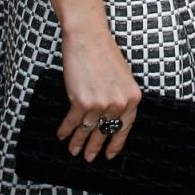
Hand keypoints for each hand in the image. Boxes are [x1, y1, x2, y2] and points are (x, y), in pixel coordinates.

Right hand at [56, 28, 141, 161]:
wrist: (88, 37)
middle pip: (105, 131)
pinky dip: (66, 130)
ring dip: (78, 141)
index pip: (125, 127)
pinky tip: (62, 135)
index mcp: (133, 98)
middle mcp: (118, 104)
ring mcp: (100, 104)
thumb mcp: (122, 76)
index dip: (116, 142)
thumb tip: (111, 115)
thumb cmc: (104, 52)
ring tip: (73, 150)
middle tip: (89, 157)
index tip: (110, 154)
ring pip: (87, 129)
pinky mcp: (81, 102)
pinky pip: (72, 121)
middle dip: (95, 146)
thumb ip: (120, 96)